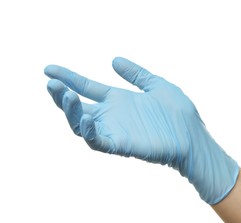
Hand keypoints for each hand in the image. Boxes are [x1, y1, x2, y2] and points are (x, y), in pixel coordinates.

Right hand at [44, 57, 237, 203]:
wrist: (193, 136)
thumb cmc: (178, 113)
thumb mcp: (156, 84)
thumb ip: (136, 73)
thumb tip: (113, 60)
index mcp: (117, 100)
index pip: (85, 87)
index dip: (67, 77)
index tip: (48, 69)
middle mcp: (111, 115)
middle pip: (77, 107)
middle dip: (61, 95)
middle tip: (52, 83)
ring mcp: (114, 130)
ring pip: (80, 124)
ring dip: (70, 110)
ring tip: (65, 94)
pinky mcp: (121, 145)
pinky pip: (97, 141)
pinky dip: (88, 132)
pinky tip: (85, 118)